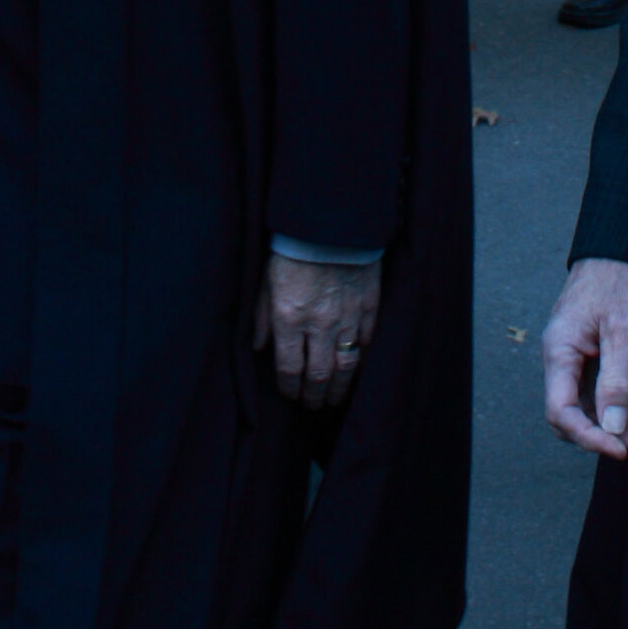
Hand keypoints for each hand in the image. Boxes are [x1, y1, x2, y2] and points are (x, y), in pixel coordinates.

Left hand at [257, 253, 382, 410]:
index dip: (289, 388)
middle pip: (319, 375)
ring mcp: (348, 317)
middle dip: (315, 396)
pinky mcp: (369, 307)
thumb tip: (259, 348)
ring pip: (346, 365)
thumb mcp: (265, 282)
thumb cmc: (291, 250)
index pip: (289, 368)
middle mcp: (320, 324)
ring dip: (340, 388)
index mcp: (290, 318)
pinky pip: (367, 343)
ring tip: (335, 399)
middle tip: (313, 405)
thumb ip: (261, 319)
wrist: (329, 222)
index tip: (290, 395)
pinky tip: (356, 369)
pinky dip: (361, 360)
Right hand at [540, 258, 627, 457]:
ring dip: (613, 426)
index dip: (588, 437)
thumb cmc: (617, 284)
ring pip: (585, 409)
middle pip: (569, 416)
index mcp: (559, 352)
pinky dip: (615, 410)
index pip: (561, 412)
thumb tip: (611, 427)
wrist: (616, 254)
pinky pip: (594, 394)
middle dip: (602, 435)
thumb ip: (617, 381)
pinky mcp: (586, 359)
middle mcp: (559, 360)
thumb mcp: (623, 332)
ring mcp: (571, 361)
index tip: (620, 449)